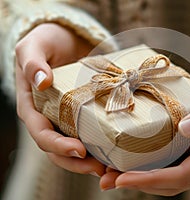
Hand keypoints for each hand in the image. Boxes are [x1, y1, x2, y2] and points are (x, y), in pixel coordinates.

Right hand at [15, 23, 104, 175]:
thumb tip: (41, 82)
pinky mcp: (84, 113)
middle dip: (78, 163)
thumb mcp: (34, 45)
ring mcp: (66, 117)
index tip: (79, 149)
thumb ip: (32, 61)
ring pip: (75, 147)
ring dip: (92, 161)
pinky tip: (117, 151)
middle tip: (101, 169)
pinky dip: (102, 146)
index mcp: (32, 106)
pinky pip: (91, 133)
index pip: (41, 133)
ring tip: (112, 168)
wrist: (67, 38)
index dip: (58, 145)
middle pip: (58, 150)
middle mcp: (49, 117)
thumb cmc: (47, 41)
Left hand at [99, 78, 189, 194]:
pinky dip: (157, 169)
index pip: (179, 177)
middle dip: (138, 185)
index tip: (121, 179)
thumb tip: (182, 127)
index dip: (149, 181)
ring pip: (173, 179)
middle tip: (107, 179)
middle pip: (171, 184)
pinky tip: (140, 161)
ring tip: (115, 172)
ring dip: (144, 179)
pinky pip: (178, 168)